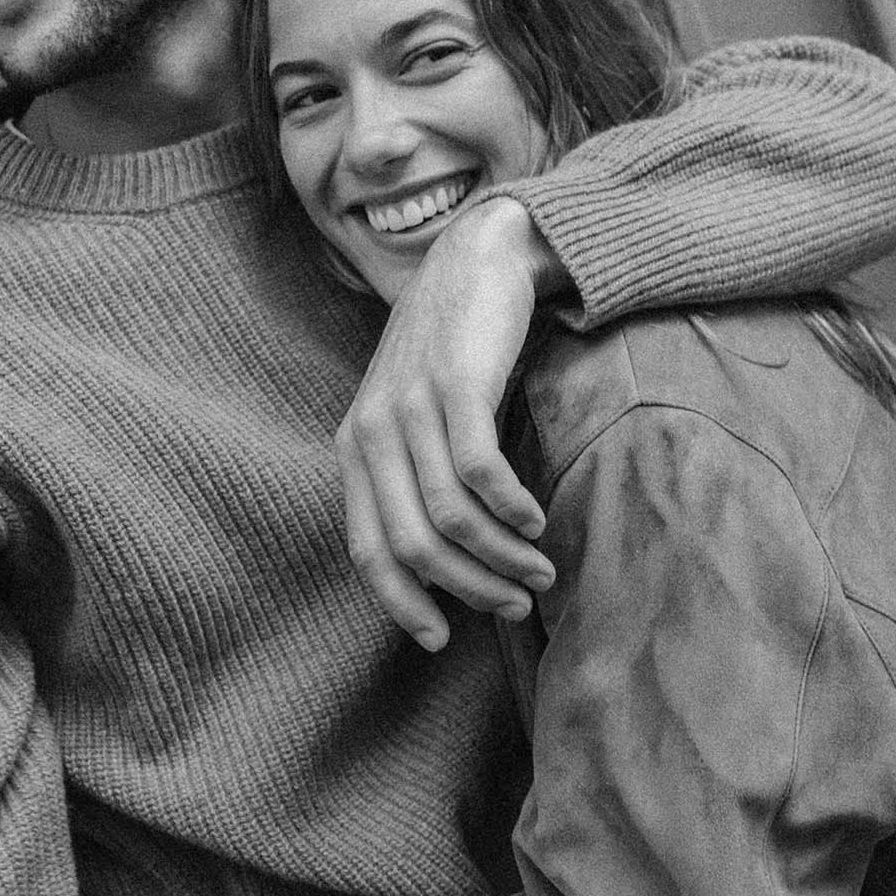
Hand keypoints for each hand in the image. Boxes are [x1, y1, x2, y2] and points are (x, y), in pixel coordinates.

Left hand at [336, 197, 560, 648]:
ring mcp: (411, 405)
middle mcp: (372, 429)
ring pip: (450, 517)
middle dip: (468, 589)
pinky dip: (510, 509)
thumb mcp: (416, 409)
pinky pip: (479, 471)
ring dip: (501, 557)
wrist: (480, 255)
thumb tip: (446, 559)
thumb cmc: (456, 342)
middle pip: (413, 544)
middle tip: (516, 604)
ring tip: (540, 570)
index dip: (401, 602)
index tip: (439, 640)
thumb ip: (414, 471)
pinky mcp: (456, 383)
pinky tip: (537, 519)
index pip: (366, 549)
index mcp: (355, 444)